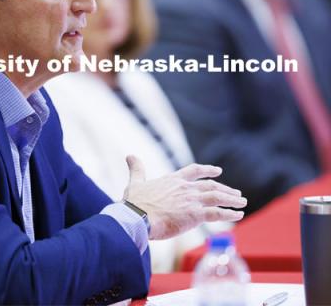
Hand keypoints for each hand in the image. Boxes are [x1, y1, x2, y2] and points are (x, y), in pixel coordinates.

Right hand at [123, 156, 246, 239]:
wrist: (137, 216)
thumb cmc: (134, 202)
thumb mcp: (135, 182)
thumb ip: (136, 168)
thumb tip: (129, 155)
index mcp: (173, 180)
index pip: (193, 171)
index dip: (207, 170)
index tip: (218, 171)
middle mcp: (185, 188)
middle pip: (210, 185)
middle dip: (225, 188)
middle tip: (236, 193)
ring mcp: (191, 200)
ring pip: (217, 197)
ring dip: (231, 199)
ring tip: (242, 202)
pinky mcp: (195, 214)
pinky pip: (217, 213)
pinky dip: (229, 214)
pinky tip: (238, 215)